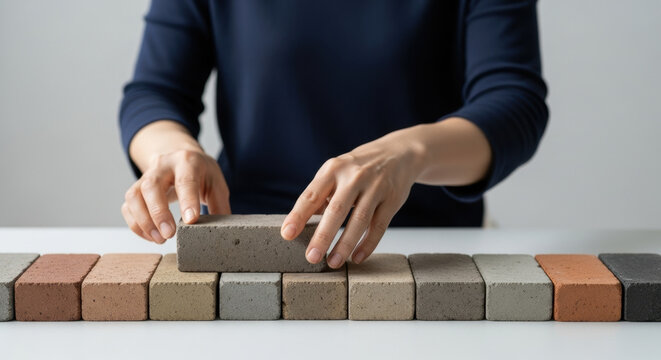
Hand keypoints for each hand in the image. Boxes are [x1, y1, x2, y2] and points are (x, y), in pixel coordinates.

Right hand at [121, 148, 230, 242]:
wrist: (179, 155)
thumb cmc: (200, 173)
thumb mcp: (216, 183)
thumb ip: (219, 206)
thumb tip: (221, 232)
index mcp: (187, 162)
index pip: (186, 180)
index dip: (188, 201)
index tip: (191, 221)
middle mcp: (163, 166)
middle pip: (152, 186)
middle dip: (158, 213)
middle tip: (169, 234)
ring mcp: (146, 176)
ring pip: (134, 196)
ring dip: (144, 221)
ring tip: (160, 239)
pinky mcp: (136, 189)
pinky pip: (128, 206)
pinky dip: (136, 224)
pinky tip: (151, 236)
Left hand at [280, 118, 491, 267]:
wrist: (400, 153)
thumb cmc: (359, 167)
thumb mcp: (337, 170)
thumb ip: (321, 193)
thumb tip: (302, 221)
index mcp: (333, 169)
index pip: (311, 194)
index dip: (298, 215)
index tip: (287, 234)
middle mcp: (354, 176)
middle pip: (336, 210)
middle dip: (323, 236)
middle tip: (311, 257)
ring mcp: (376, 187)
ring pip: (359, 220)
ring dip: (345, 245)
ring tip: (333, 263)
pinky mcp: (393, 199)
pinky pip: (379, 226)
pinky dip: (368, 244)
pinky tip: (357, 258)